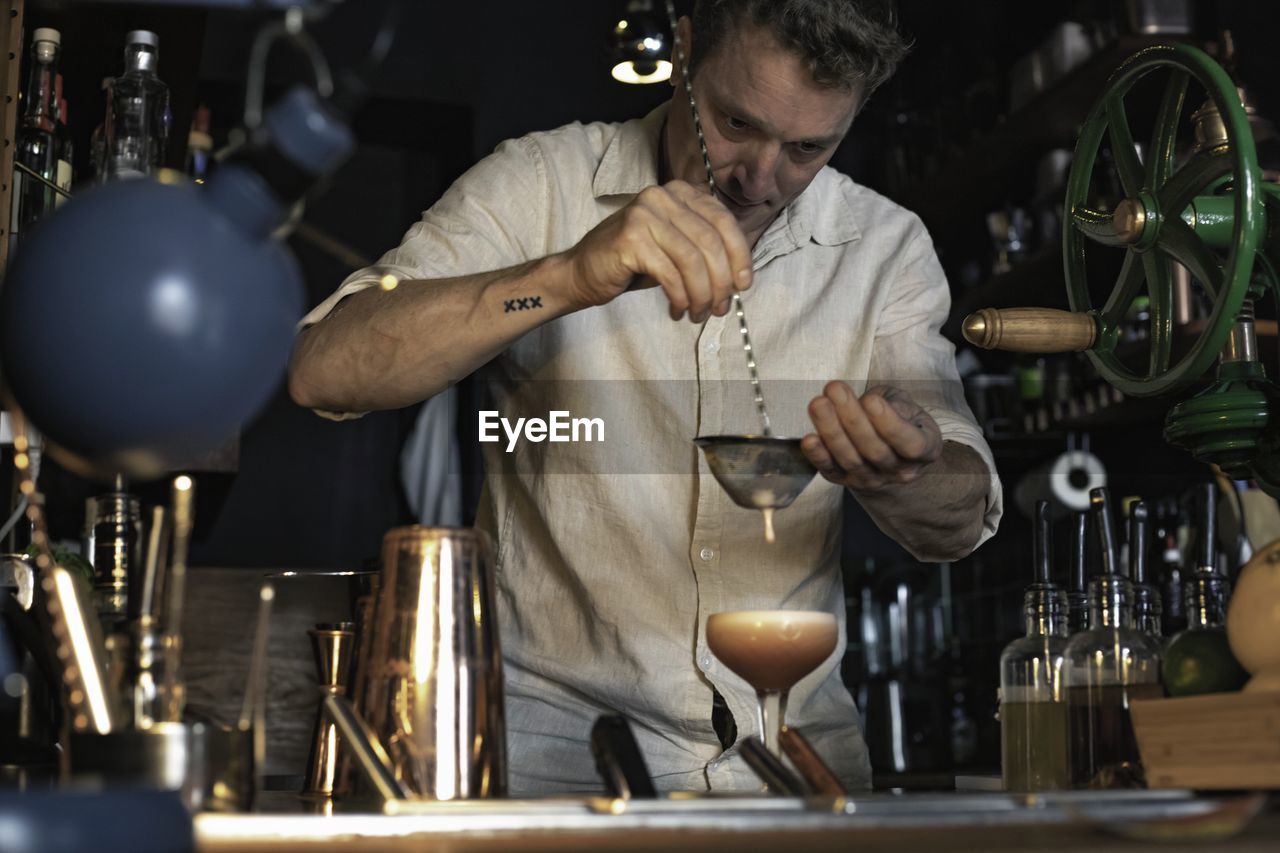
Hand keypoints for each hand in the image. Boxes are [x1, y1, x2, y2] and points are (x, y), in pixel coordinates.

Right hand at [563, 180, 752, 321]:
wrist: (582, 271)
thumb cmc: (634, 263)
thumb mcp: (677, 248)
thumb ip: (706, 249)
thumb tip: (741, 276)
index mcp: (680, 192)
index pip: (724, 220)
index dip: (740, 256)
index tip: (743, 286)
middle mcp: (663, 196)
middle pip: (711, 242)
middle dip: (721, 282)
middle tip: (719, 309)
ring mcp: (645, 214)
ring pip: (693, 261)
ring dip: (701, 295)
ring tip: (698, 314)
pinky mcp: (630, 238)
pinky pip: (670, 274)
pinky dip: (681, 297)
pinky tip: (678, 310)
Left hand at [802, 382, 942, 492]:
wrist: (892, 456)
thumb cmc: (902, 422)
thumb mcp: (909, 407)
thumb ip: (896, 404)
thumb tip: (873, 403)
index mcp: (924, 450)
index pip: (909, 443)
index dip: (889, 422)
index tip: (871, 399)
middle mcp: (900, 471)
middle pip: (874, 450)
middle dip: (852, 418)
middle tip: (835, 390)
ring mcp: (873, 480)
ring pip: (851, 460)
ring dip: (832, 431)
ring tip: (819, 404)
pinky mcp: (846, 481)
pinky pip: (831, 471)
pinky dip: (818, 456)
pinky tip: (809, 439)